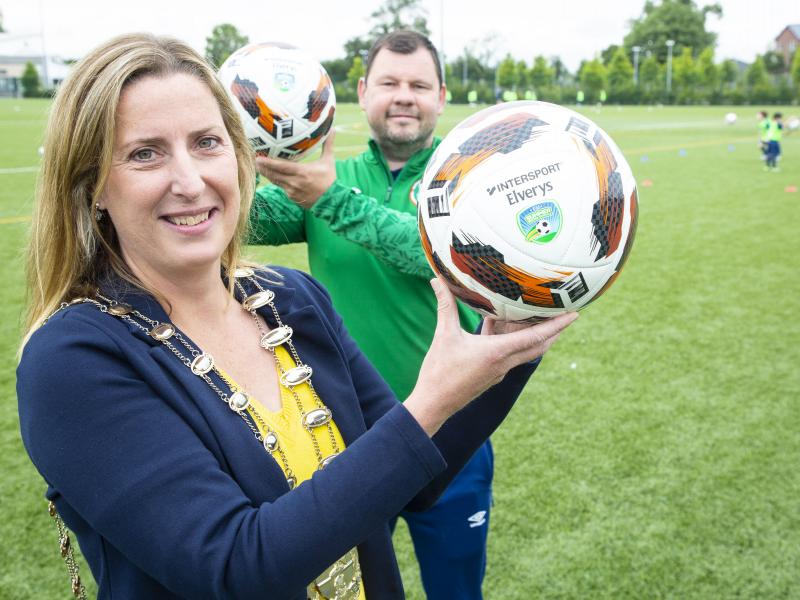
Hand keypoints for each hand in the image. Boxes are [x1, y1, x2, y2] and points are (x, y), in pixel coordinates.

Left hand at [255, 131, 336, 207]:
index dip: (268, 163)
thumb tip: (333, 129)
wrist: (332, 201)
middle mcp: (295, 182)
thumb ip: (328, 145)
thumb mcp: (329, 161)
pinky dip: (276, 180)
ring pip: (275, 181)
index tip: (258, 158)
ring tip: (258, 166)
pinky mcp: (292, 197)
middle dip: (263, 167)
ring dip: (266, 174)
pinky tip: (270, 174)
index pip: (281, 167)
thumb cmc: (330, 179)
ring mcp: (292, 191)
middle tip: (253, 159)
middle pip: (274, 174)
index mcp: (302, 172)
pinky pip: (281, 187)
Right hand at [404, 277, 577, 435]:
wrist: (434, 404)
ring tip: (541, 318)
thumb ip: (445, 305)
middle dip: (555, 331)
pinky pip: (509, 355)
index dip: (557, 325)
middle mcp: (504, 363)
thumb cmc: (439, 372)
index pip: (536, 337)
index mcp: (497, 352)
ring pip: (525, 351)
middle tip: (568, 315)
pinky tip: (500, 327)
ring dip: (536, 336)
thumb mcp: (443, 335)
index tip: (575, 315)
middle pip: (539, 346)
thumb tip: (436, 280)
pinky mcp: (491, 375)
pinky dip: (513, 341)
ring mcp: (499, 371)